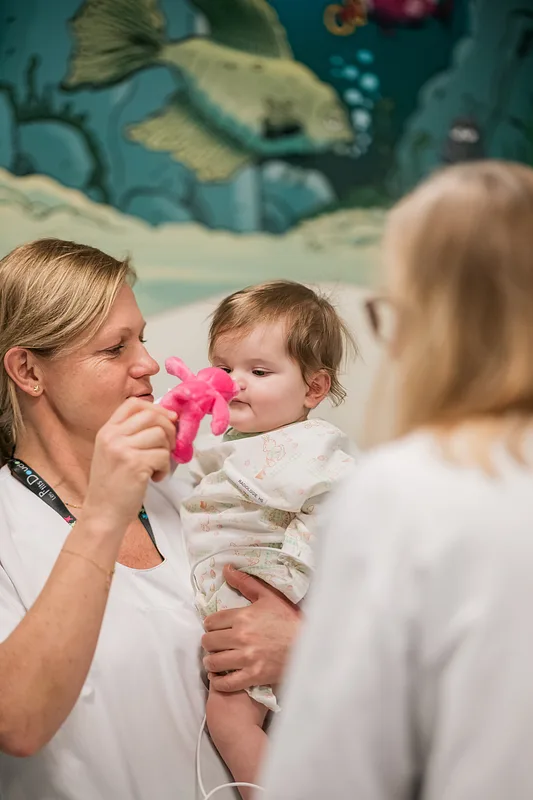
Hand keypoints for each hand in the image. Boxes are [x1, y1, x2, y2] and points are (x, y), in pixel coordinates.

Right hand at [83, 398, 176, 533]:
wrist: (102, 513)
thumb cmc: (112, 485)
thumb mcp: (114, 452)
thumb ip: (131, 435)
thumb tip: (167, 420)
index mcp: (107, 431)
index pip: (134, 404)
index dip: (156, 408)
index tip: (167, 420)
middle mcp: (113, 436)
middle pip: (152, 415)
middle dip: (168, 429)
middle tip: (169, 446)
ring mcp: (123, 449)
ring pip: (160, 435)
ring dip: (166, 451)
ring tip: (157, 466)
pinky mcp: (135, 464)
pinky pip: (163, 455)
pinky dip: (164, 468)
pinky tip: (154, 478)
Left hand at [202, 565, 301, 691]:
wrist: (308, 645)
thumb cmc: (289, 619)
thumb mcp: (269, 597)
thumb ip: (245, 582)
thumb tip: (226, 568)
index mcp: (243, 616)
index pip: (211, 621)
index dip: (211, 625)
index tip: (216, 628)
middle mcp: (241, 637)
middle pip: (208, 642)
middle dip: (209, 642)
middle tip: (216, 643)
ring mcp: (247, 658)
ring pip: (213, 662)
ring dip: (211, 661)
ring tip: (216, 659)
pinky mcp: (253, 676)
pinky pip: (226, 683)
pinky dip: (219, 681)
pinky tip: (221, 676)